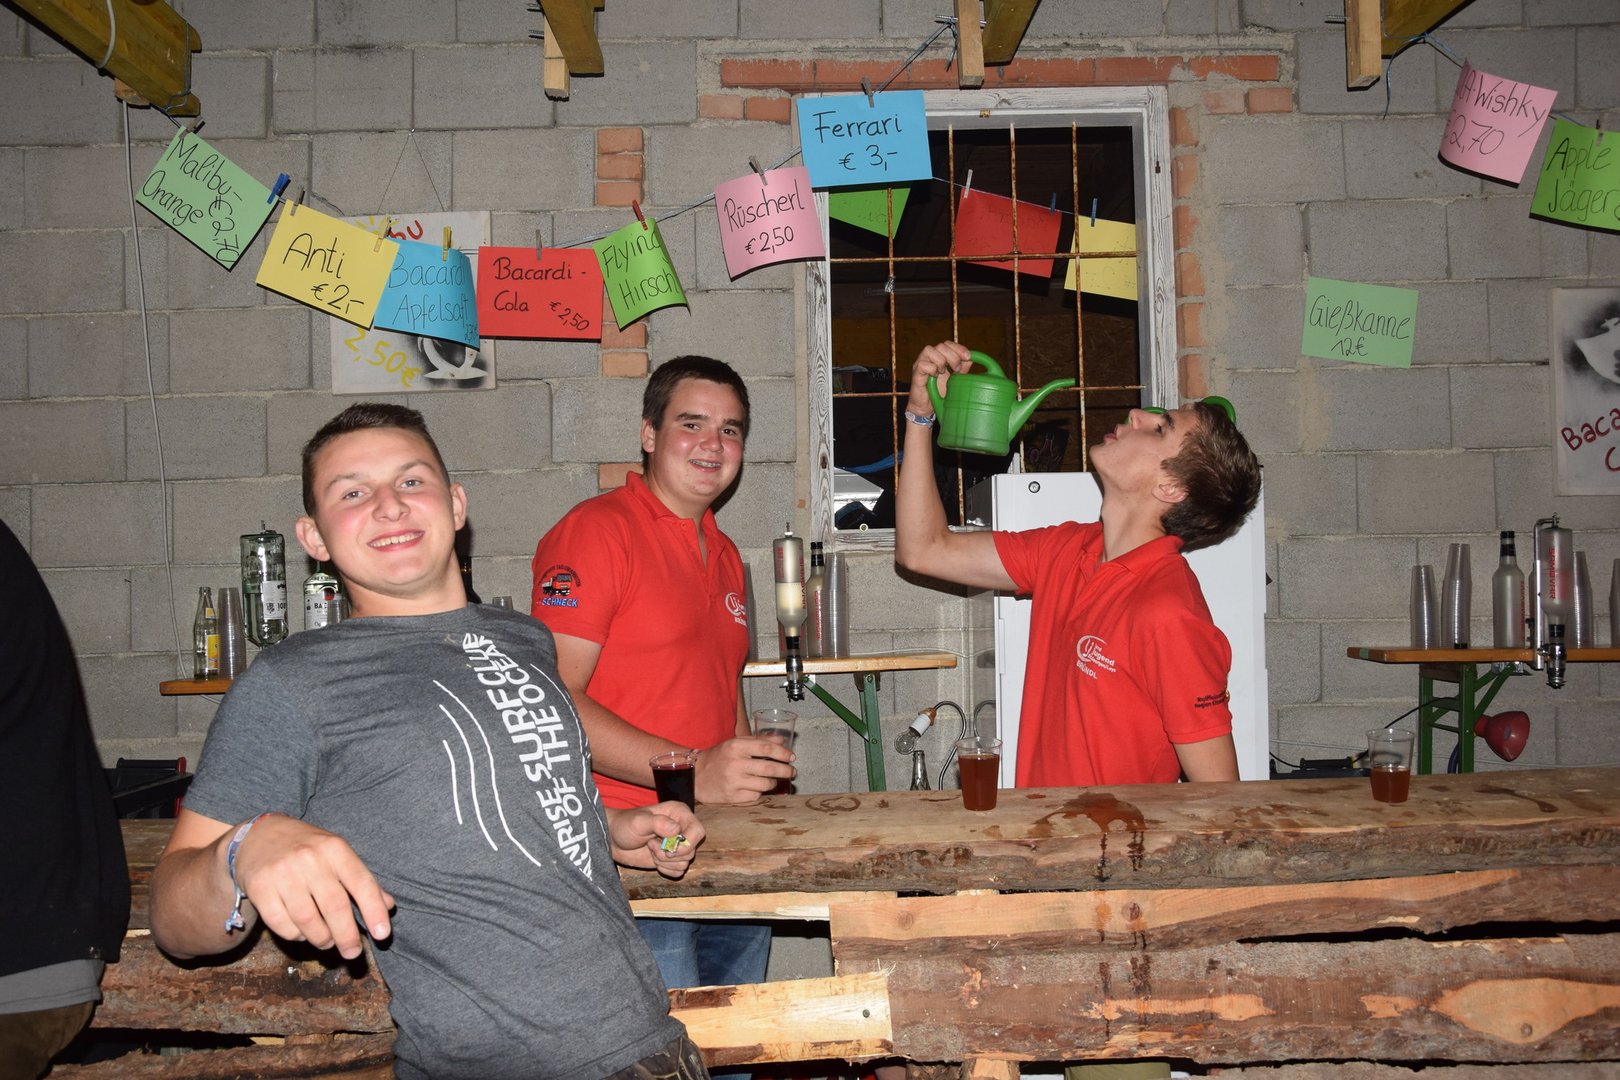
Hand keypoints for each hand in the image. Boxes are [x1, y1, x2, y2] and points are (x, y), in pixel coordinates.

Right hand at [230, 815, 393, 960]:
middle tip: (352, 952)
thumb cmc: (307, 848)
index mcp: (335, 849)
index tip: (382, 935)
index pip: (362, 884)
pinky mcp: (260, 888)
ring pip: (308, 921)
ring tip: (327, 941)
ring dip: (322, 939)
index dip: (374, 912)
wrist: (258, 836)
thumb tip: (388, 906)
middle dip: (347, 937)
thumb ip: (362, 880)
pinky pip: (282, 925)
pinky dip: (296, 936)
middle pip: (335, 907)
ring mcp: (283, 873)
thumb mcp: (337, 854)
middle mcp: (310, 859)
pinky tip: (302, 932)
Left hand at [608, 803, 705, 878]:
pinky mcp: (672, 859)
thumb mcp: (639, 821)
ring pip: (685, 863)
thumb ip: (658, 823)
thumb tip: (676, 830)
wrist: (614, 840)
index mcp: (679, 814)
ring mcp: (677, 845)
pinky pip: (678, 872)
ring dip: (664, 861)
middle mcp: (682, 829)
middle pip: (691, 850)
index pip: (698, 831)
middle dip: (669, 854)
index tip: (668, 848)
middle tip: (651, 845)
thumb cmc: (625, 825)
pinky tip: (653, 858)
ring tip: (650, 849)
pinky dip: (664, 869)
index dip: (687, 843)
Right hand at [692, 735, 794, 804]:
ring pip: (765, 784)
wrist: (694, 775)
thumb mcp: (735, 743)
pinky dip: (759, 792)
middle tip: (792, 772)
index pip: (766, 748)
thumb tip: (782, 741)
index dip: (782, 754)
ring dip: (773, 783)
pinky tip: (756, 788)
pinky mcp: (732, 797)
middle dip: (786, 771)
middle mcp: (734, 764)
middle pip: (769, 768)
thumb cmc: (719, 757)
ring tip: (772, 780)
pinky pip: (755, 796)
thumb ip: (759, 740)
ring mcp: (733, 782)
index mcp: (735, 746)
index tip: (792, 757)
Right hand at [907, 341, 974, 416]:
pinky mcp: (916, 373)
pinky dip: (931, 369)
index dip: (958, 348)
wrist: (927, 407)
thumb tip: (971, 359)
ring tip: (943, 372)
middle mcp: (929, 358)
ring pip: (929, 350)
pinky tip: (934, 376)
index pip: (947, 344)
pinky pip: (923, 364)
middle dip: (953, 356)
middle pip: (940, 346)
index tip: (968, 357)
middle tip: (957, 369)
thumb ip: (961, 369)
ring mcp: (921, 364)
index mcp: (939, 357)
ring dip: (941, 361)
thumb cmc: (939, 392)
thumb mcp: (954, 379)